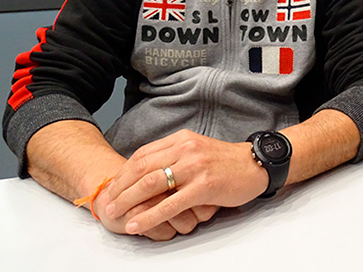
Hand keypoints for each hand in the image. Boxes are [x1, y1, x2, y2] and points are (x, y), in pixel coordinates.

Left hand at [104, 129, 266, 236]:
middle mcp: (186, 149)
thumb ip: (175, 156)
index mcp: (182, 139)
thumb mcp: (197, 150)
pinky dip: (149, 216)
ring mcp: (195, 167)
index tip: (112, 186)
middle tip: (106, 202)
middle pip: (142, 167)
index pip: (143, 154)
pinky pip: (170, 204)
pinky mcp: (204, 186)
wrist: (256, 164)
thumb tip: (147, 172)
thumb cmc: (226, 162)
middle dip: (120, 187)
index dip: (123, 172)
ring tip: (114, 213)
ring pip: (152, 184)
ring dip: (128, 200)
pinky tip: (136, 224)